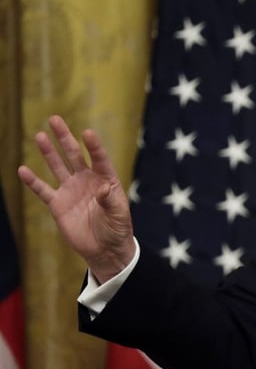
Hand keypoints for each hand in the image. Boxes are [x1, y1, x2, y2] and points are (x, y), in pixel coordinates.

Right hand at [17, 115, 134, 283]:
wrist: (104, 249)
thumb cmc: (117, 229)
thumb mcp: (119, 215)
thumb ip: (110, 200)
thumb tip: (103, 188)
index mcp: (106, 180)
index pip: (99, 159)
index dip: (93, 146)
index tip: (87, 133)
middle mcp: (87, 181)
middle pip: (74, 155)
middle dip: (65, 138)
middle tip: (55, 119)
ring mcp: (71, 190)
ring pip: (57, 166)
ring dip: (49, 152)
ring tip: (39, 135)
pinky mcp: (58, 204)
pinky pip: (43, 190)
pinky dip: (32, 181)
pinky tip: (23, 169)